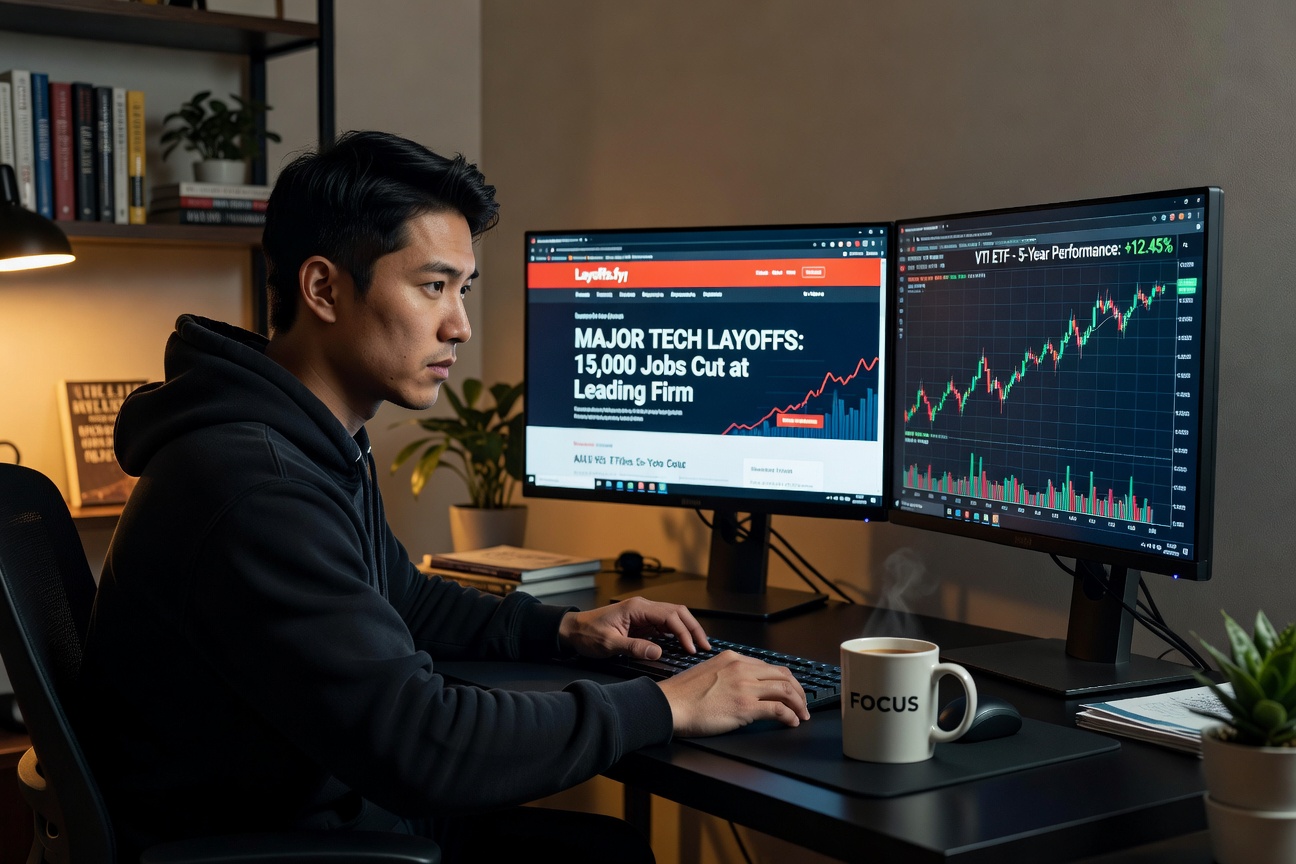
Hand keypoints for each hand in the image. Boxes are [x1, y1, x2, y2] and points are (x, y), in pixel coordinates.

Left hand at [558, 596, 709, 658]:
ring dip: (687, 630)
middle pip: (677, 613)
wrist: (572, 631)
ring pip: (673, 618)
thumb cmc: (587, 634)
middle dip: (693, 628)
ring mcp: (643, 614)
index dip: (684, 632)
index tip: (692, 648)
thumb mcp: (609, 644)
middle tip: (705, 646)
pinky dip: (676, 634)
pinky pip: (664, 626)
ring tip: (698, 646)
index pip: (670, 616)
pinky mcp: (641, 623)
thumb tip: (658, 652)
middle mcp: (643, 607)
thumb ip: (634, 647)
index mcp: (637, 608)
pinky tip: (682, 645)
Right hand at [658, 651, 809, 735]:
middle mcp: (742, 668)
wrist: (669, 705)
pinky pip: (778, 709)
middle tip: (802, 703)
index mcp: (732, 658)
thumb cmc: (683, 695)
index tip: (789, 690)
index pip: (768, 666)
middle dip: (798, 691)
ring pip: (785, 690)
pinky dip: (790, 716)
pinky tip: (791, 722)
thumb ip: (728, 674)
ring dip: (798, 704)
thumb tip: (743, 687)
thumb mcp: (708, 672)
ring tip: (801, 714)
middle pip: (782, 675)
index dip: (784, 680)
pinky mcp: (746, 706)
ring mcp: (745, 686)